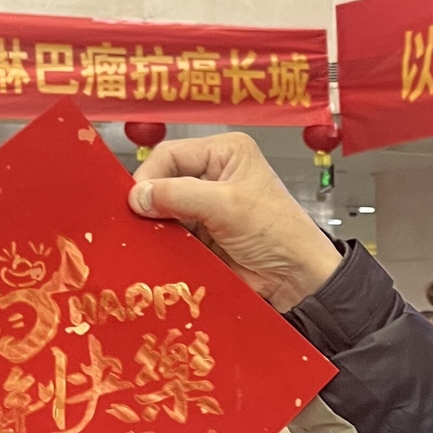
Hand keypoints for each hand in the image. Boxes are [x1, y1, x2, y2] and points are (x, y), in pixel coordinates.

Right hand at [129, 133, 343, 311]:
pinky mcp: (204, 236)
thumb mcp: (227, 205)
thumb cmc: (280, 234)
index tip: (135, 200)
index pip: (171, 154)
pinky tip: (160, 249)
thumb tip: (138, 196)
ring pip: (164, 210)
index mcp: (225, 153)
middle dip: (151, 201)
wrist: (297, 280)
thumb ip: (180, 196)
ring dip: (156, 225)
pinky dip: (165, 243)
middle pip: (164, 181)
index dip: (149, 175)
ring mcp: (207, 207)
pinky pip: (173, 235)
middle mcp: (214, 175)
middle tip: (136, 220)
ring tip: (148, 237)